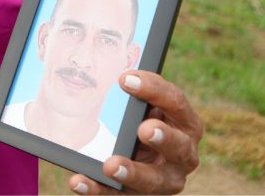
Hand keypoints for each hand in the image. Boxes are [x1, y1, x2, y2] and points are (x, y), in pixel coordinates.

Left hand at [68, 71, 202, 194]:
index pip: (176, 102)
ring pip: (153, 181)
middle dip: (162, 138)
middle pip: (178, 146)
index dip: (154, 89)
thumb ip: (138, 99)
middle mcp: (184, 154)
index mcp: (186, 123)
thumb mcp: (146, 108)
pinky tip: (79, 181)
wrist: (141, 155)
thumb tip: (116, 79)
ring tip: (110, 166)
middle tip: (144, 129)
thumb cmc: (144, 121)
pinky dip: (98, 189)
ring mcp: (165, 180)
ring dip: (132, 173)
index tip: (124, 79)